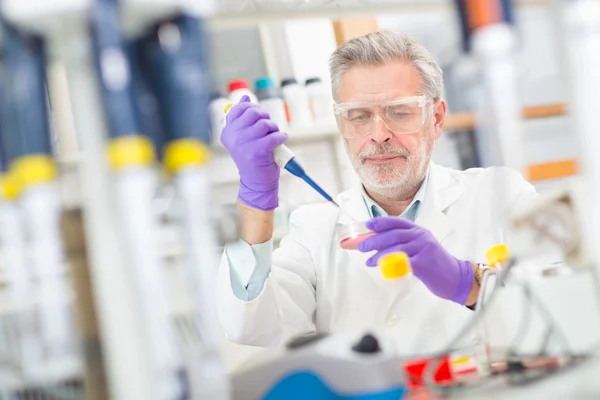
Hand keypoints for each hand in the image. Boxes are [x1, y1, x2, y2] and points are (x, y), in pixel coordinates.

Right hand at [221, 95, 287, 210]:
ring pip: (265, 124)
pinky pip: (273, 136)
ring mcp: (243, 144)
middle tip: (269, 127)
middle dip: (265, 117)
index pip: (239, 108)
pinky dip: (281, 136)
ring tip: (274, 136)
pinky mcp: (256, 151)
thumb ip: (243, 118)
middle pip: (253, 112)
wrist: (256, 183)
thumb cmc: (252, 159)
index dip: (252, 108)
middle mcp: (233, 137)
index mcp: (227, 132)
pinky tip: (281, 140)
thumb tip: (245, 96)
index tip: (259, 116)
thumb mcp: (244, 136)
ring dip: (274, 128)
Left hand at [358, 217, 473, 304]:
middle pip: (393, 234)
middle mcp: (421, 236)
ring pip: (395, 248)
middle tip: (361, 246)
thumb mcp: (420, 247)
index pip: (396, 222)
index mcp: (419, 230)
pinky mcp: (424, 263)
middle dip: (374, 240)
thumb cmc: (434, 264)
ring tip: (369, 261)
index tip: (367, 225)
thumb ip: (403, 244)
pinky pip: (402, 262)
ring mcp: (423, 248)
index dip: (380, 222)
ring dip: (378, 255)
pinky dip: (390, 265)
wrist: (456, 277)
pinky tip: (382, 269)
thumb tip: (377, 243)